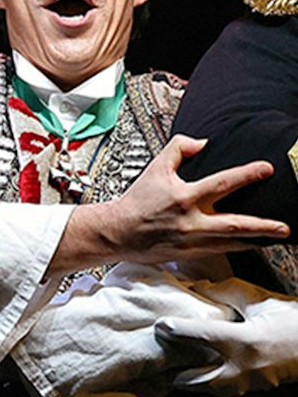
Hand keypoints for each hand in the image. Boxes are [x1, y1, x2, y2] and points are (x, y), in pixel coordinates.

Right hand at [61, 136, 287, 270]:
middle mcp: (190, 221)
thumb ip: (179, 148)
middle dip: (262, 225)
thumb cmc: (135, 201)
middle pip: (234, 224)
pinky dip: (236, 248)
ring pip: (230, 242)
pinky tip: (249, 245)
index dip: (246, 175)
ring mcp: (190, 241)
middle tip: (283, 227)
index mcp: (184, 197)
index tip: (265, 169)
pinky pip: (218, 251)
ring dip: (255, 240)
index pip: (222, 183)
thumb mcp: (155, 167)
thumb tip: (202, 142)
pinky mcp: (187, 253)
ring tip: (275, 238)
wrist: (116, 232)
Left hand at [155, 284, 297, 395]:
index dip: (176, 331)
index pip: (201, 336)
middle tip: (150, 360)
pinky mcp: (252, 391)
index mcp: (245, 341)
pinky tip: (191, 374)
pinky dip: (202, 384)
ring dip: (184, 380)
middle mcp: (243, 367)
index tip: (158, 325)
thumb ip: (227, 293)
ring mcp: (248, 384)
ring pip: (204, 389)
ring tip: (162, 370)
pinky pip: (219, 391)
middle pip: (193, 379)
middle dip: (168, 371)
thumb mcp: (261, 301)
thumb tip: (197, 287)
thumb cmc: (293, 320)